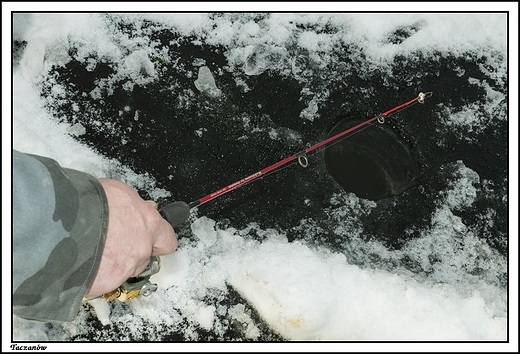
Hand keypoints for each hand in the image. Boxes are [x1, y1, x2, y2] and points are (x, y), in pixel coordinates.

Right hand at [85, 179, 177, 298]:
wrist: (60, 222)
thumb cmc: (86, 202)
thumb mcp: (117, 191)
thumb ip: (133, 204)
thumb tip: (138, 207)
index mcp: (148, 223)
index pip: (168, 239)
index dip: (159, 240)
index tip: (154, 239)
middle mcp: (140, 248)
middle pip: (144, 257)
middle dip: (132, 251)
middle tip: (113, 242)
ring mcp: (124, 268)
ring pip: (124, 270)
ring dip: (112, 263)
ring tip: (92, 250)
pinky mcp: (104, 284)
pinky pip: (102, 282)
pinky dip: (94, 275)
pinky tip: (82, 262)